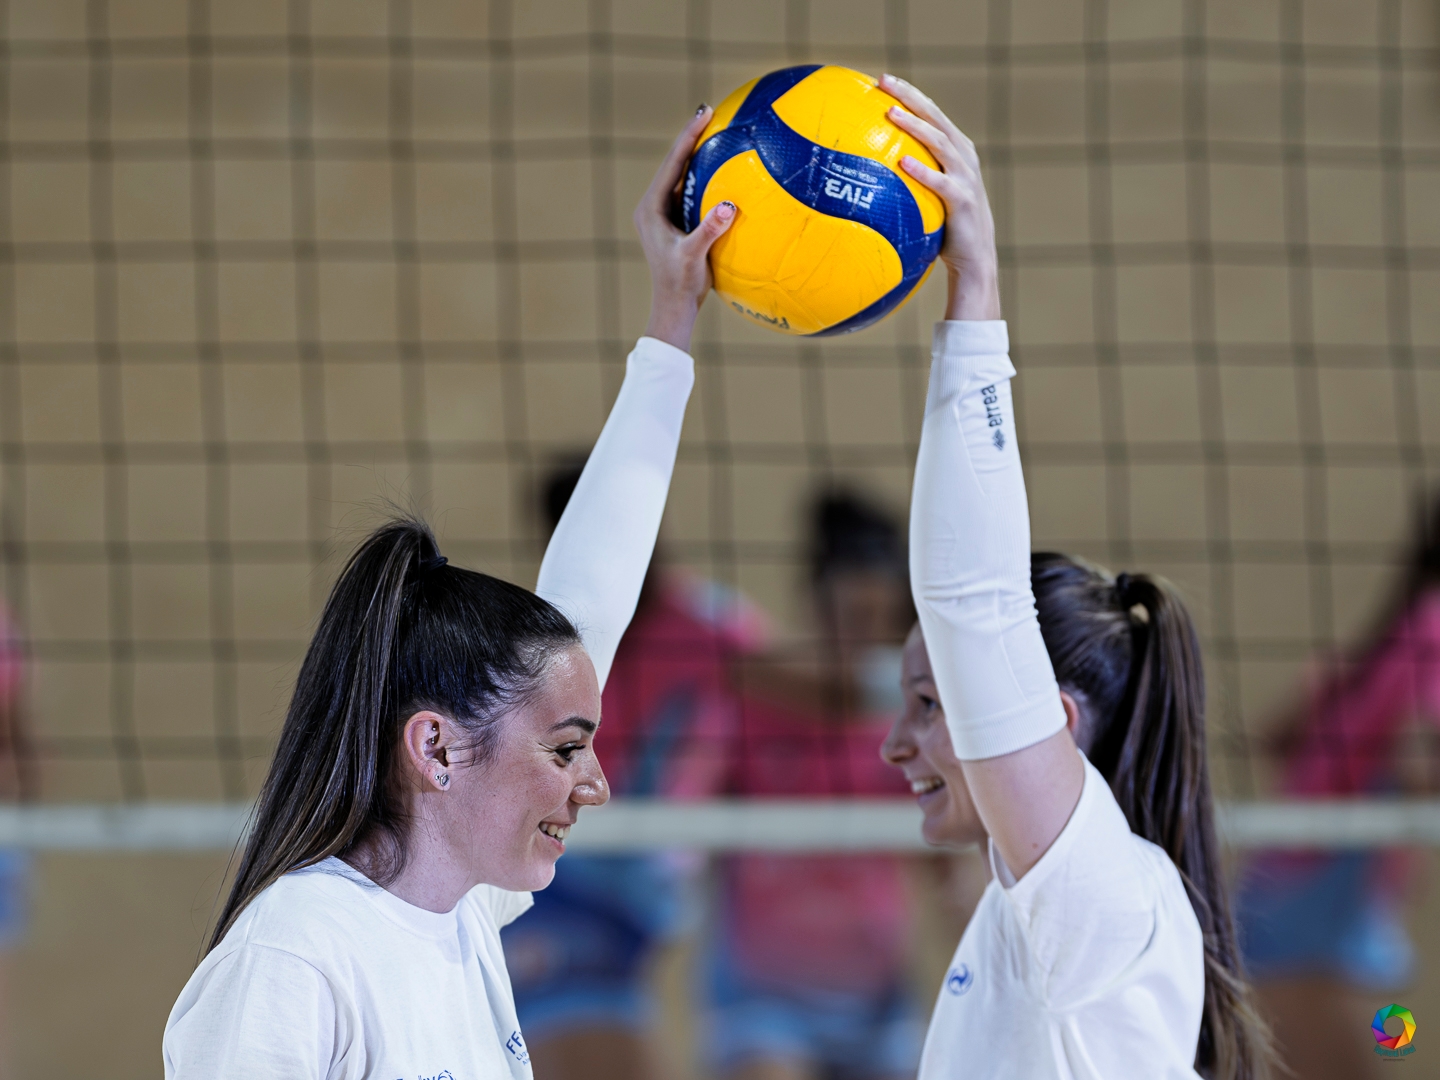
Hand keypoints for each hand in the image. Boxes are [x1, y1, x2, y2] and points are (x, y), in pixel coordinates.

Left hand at [634, 106, 737, 351]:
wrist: (673, 308)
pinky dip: (705, 177)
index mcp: (651, 209)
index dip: (688, 136)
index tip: (704, 113)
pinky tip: (724, 168)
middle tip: (710, 111)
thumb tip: (727, 206)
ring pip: (681, 176)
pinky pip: (690, 191)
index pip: (671, 164)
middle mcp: (653, 207)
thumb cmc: (680, 285)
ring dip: (698, 155)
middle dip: (692, 137)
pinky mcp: (674, 223)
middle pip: (674, 164)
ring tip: (716, 131)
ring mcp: (663, 214)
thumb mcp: (694, 256)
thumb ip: (709, 230)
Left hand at [879, 73, 1000, 321]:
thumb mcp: (928, 195)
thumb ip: (909, 177)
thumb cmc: (945, 228)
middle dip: (910, 97)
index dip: (909, 94)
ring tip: (892, 115)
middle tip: (884, 82)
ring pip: (940, 143)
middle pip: (936, 118)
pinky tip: (902, 162)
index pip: (932, 114)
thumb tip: (865, 170)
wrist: (974, 258)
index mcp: (956, 151)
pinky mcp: (963, 201)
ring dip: (916, 127)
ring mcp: (966, 177)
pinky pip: (941, 183)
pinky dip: (923, 171)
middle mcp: (964, 158)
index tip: (883, 80)